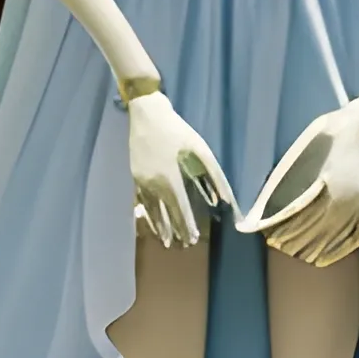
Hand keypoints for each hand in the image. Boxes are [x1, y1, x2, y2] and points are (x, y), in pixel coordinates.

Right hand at [126, 91, 235, 247]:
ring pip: (151, 209)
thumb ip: (213, 174)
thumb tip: (224, 197)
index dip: (187, 224)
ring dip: (160, 225)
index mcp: (168, 176)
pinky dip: (148, 213)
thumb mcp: (200, 148)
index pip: (180, 207)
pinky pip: (141, 201)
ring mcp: (140, 180)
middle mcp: (152, 182)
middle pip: (165, 211)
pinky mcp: (134, 175)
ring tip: (166, 241)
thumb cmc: (176, 129)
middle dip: (176, 229)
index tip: (194, 238)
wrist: (146, 113)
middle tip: (185, 244)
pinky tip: (151, 220)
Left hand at [236, 95, 358, 266]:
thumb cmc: (332, 131)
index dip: (285, 231)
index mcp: (331, 187)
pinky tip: (324, 257)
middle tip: (280, 247)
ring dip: (315, 249)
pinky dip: (339, 250)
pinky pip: (356, 236)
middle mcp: (349, 201)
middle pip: (319, 234)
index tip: (270, 237)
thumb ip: (290, 180)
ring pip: (336, 239)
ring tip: (298, 254)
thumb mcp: (304, 151)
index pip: (302, 220)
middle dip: (297, 242)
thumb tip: (269, 203)